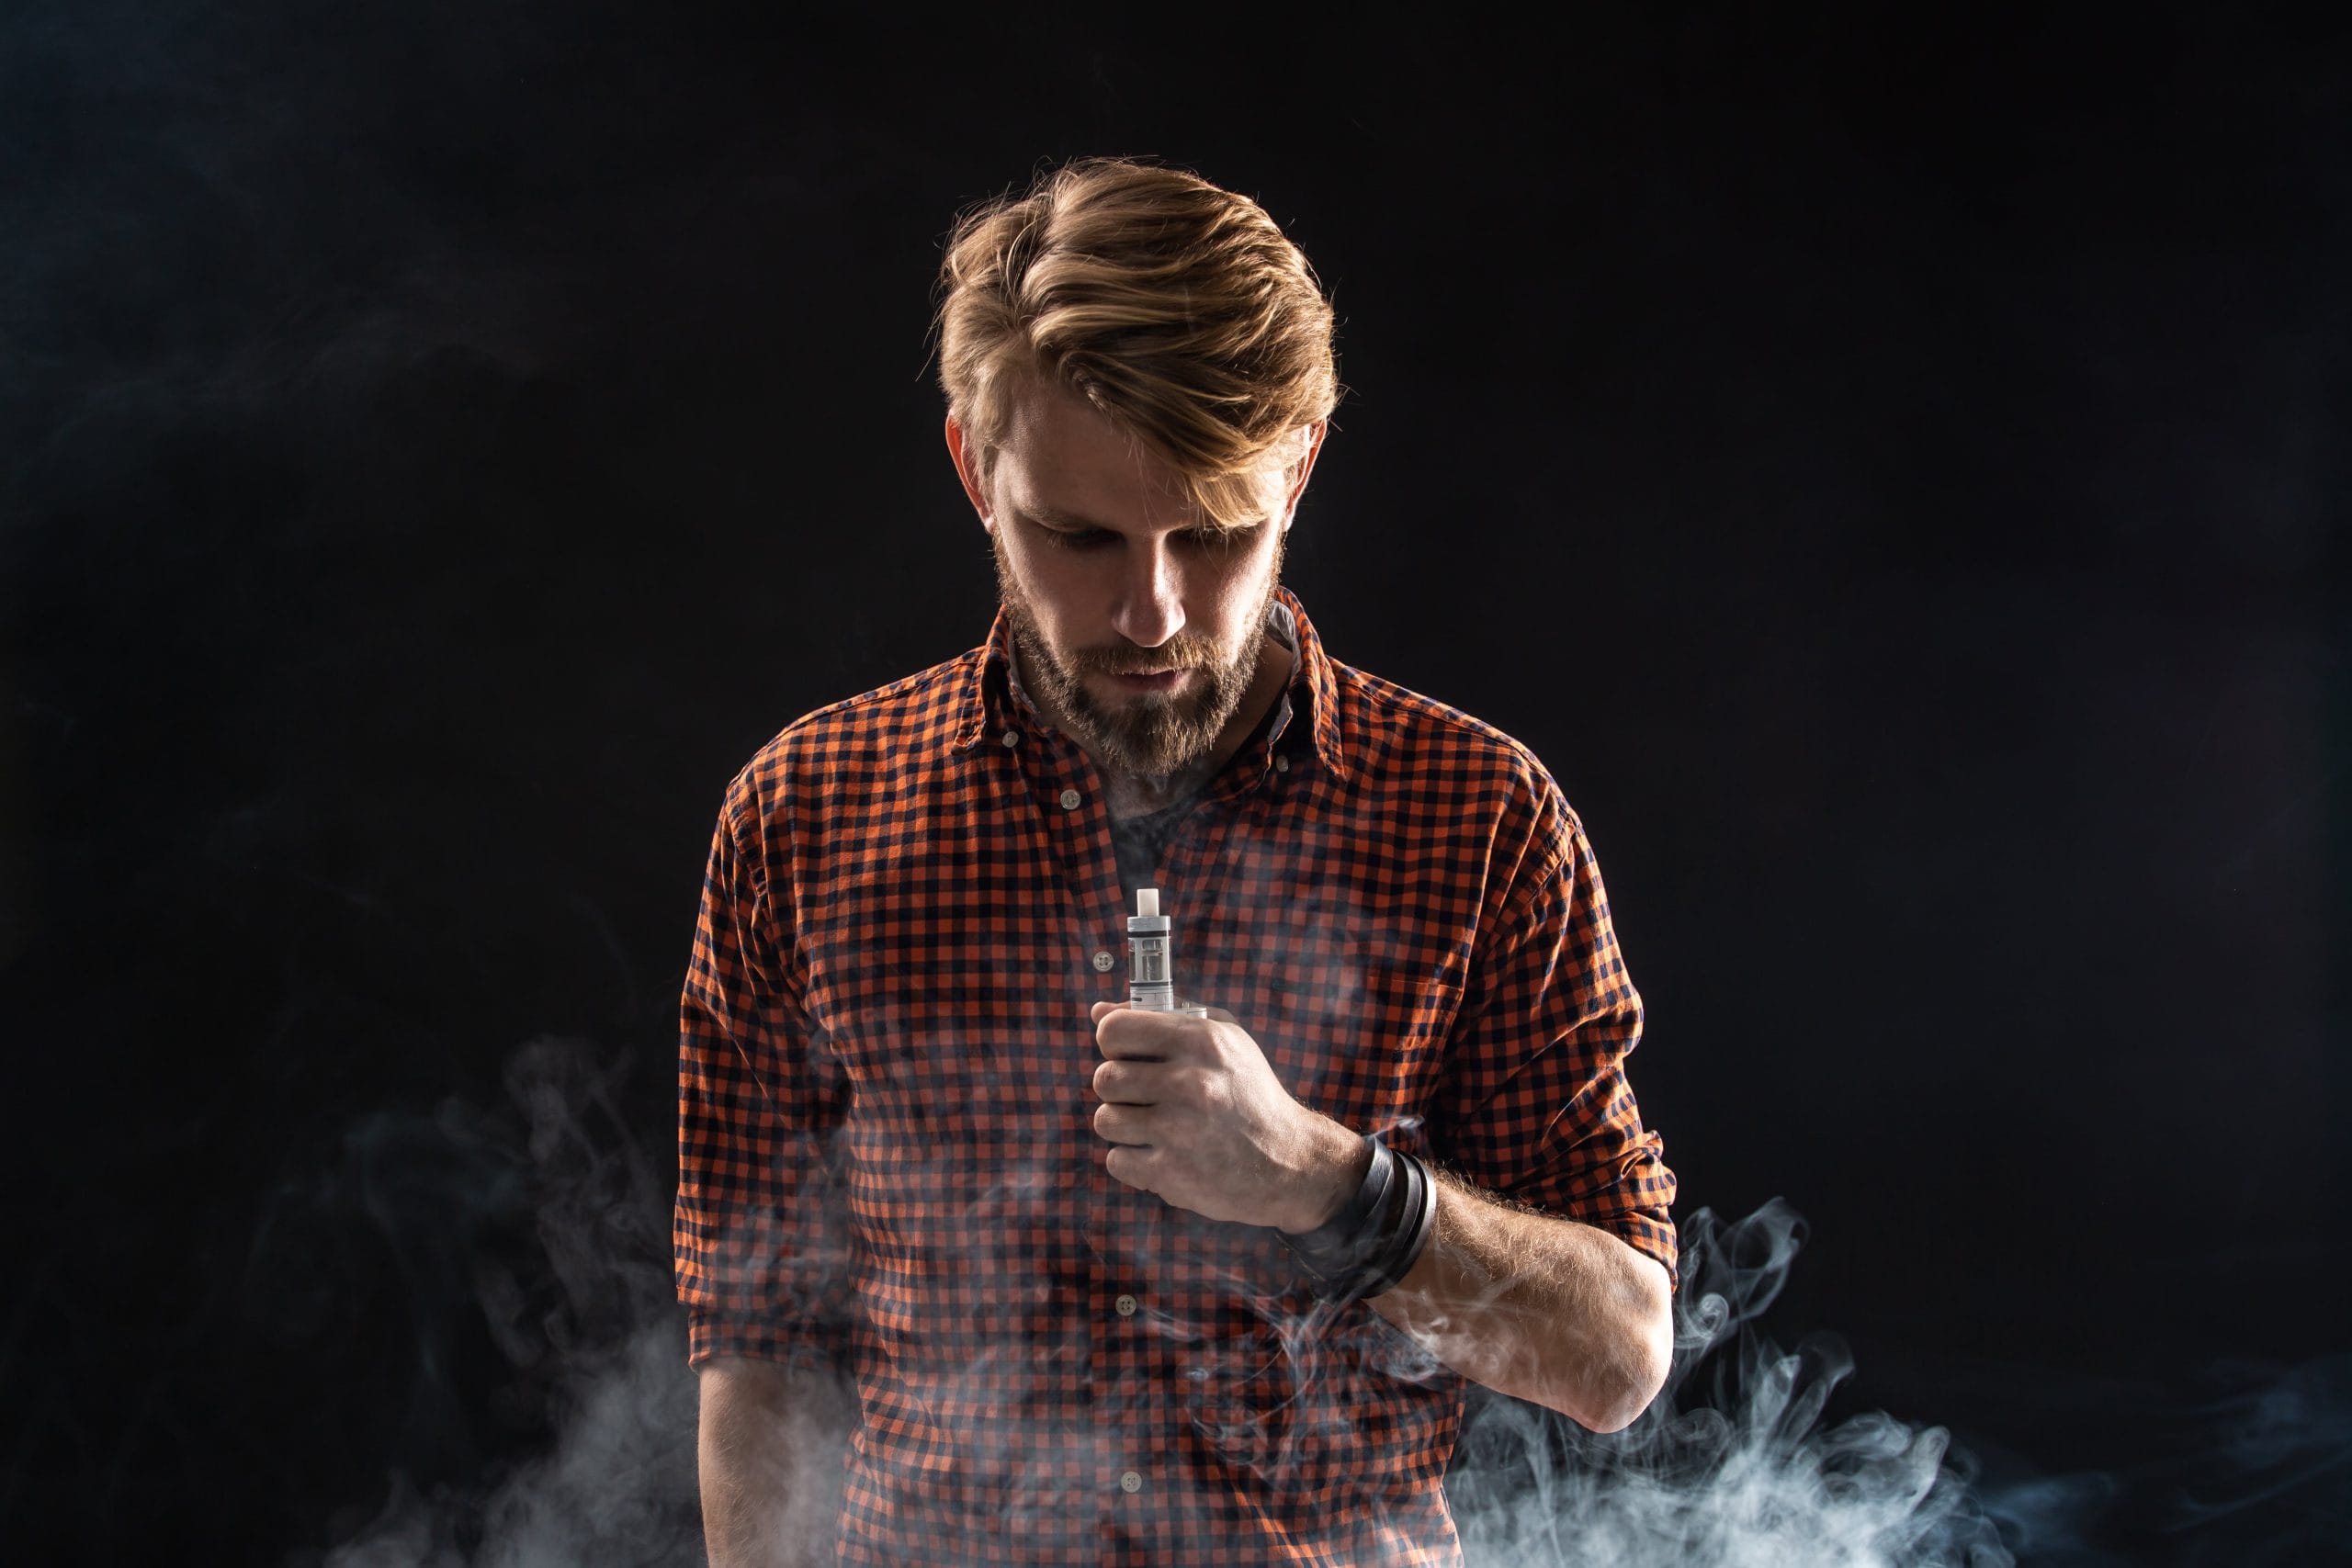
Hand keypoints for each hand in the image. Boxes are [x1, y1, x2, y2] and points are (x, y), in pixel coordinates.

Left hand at [1087, 1000, 1366, 1231]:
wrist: (1288, 1160)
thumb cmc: (1248, 1092)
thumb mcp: (1223, 1039)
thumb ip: (1162, 1017)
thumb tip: (1098, 1013)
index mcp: (1201, 1039)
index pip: (1113, 1031)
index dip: (1115, 1044)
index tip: (1131, 1056)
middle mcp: (1190, 1082)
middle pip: (1104, 1078)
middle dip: (1121, 1089)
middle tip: (1152, 1097)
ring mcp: (1178, 1129)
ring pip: (1105, 1120)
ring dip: (1126, 1127)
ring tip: (1162, 1128)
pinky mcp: (1170, 1172)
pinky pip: (1116, 1160)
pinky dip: (1135, 1162)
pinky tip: (1166, 1155)